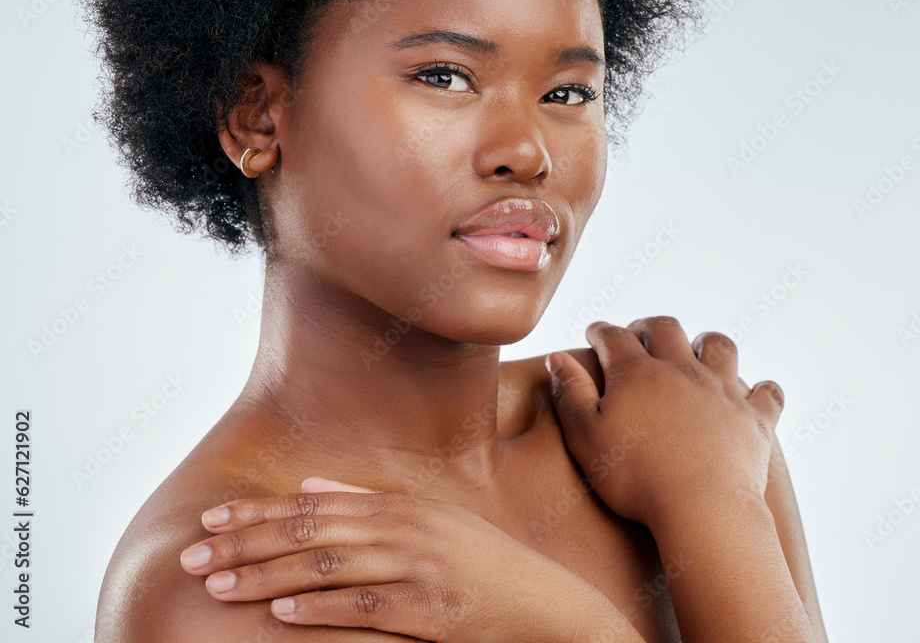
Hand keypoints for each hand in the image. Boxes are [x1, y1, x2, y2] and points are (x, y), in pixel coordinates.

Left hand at [179, 476, 635, 642]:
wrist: (548, 608)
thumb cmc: (486, 567)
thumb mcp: (431, 523)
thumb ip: (368, 501)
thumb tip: (310, 482)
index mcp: (400, 505)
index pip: (313, 504)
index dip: (259, 512)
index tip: (212, 520)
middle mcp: (404, 528)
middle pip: (310, 532)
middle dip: (247, 543)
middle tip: (194, 555)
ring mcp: (417, 568)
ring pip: (326, 568)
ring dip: (267, 576)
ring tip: (218, 584)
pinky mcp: (428, 612)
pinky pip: (363, 608)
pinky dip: (319, 609)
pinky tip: (280, 612)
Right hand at [546, 317, 783, 531]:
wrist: (703, 510)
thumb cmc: (635, 478)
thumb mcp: (585, 437)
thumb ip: (569, 393)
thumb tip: (558, 356)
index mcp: (636, 372)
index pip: (613, 336)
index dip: (601, 331)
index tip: (594, 333)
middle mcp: (681, 369)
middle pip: (666, 328)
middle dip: (649, 326)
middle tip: (639, 334)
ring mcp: (722, 391)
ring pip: (719, 346)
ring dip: (706, 343)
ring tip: (697, 351)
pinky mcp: (754, 419)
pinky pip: (767, 393)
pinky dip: (763, 390)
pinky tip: (757, 393)